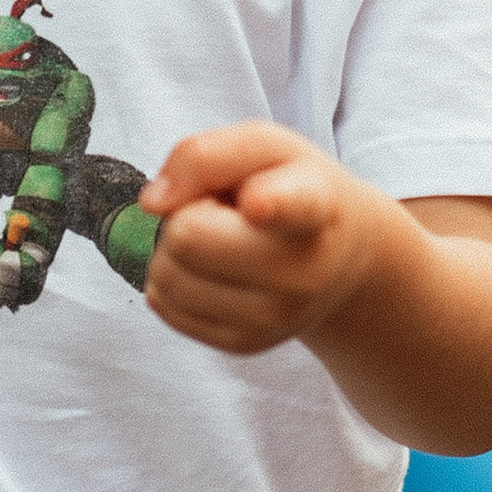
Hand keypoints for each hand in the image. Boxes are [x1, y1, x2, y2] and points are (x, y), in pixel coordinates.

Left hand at [141, 122, 380, 356]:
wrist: (338, 256)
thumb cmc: (292, 189)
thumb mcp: (263, 147)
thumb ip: (205, 155)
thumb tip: (152, 204)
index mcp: (314, 206)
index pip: (289, 206)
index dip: (268, 203)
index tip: (257, 204)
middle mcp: (302, 272)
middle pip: (186, 237)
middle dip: (185, 215)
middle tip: (221, 211)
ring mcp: (274, 318)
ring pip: (167, 277)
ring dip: (176, 249)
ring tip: (220, 239)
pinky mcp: (244, 344)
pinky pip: (163, 305)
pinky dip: (174, 279)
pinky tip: (214, 268)